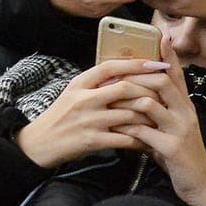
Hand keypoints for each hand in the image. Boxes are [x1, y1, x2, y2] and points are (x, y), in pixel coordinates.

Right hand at [14, 58, 166, 168]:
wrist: (39, 143)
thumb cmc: (60, 117)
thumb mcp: (72, 93)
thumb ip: (94, 84)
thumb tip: (124, 74)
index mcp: (79, 84)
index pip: (110, 67)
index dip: (135, 63)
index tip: (156, 62)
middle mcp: (84, 99)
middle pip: (124, 88)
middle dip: (149, 89)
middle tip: (166, 91)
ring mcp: (89, 120)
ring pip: (129, 113)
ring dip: (148, 116)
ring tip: (162, 115)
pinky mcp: (93, 141)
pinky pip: (125, 138)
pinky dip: (140, 139)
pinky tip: (149, 139)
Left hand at [115, 37, 205, 205]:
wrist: (200, 184)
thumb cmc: (178, 154)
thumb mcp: (169, 127)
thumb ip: (155, 111)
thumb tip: (133, 94)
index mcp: (185, 105)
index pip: (176, 74)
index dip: (168, 55)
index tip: (160, 35)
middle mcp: (186, 112)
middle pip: (162, 81)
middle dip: (135, 75)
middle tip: (112, 74)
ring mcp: (180, 129)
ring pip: (150, 103)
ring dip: (125, 100)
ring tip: (106, 98)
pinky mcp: (172, 148)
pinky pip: (144, 131)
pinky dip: (125, 127)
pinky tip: (113, 127)